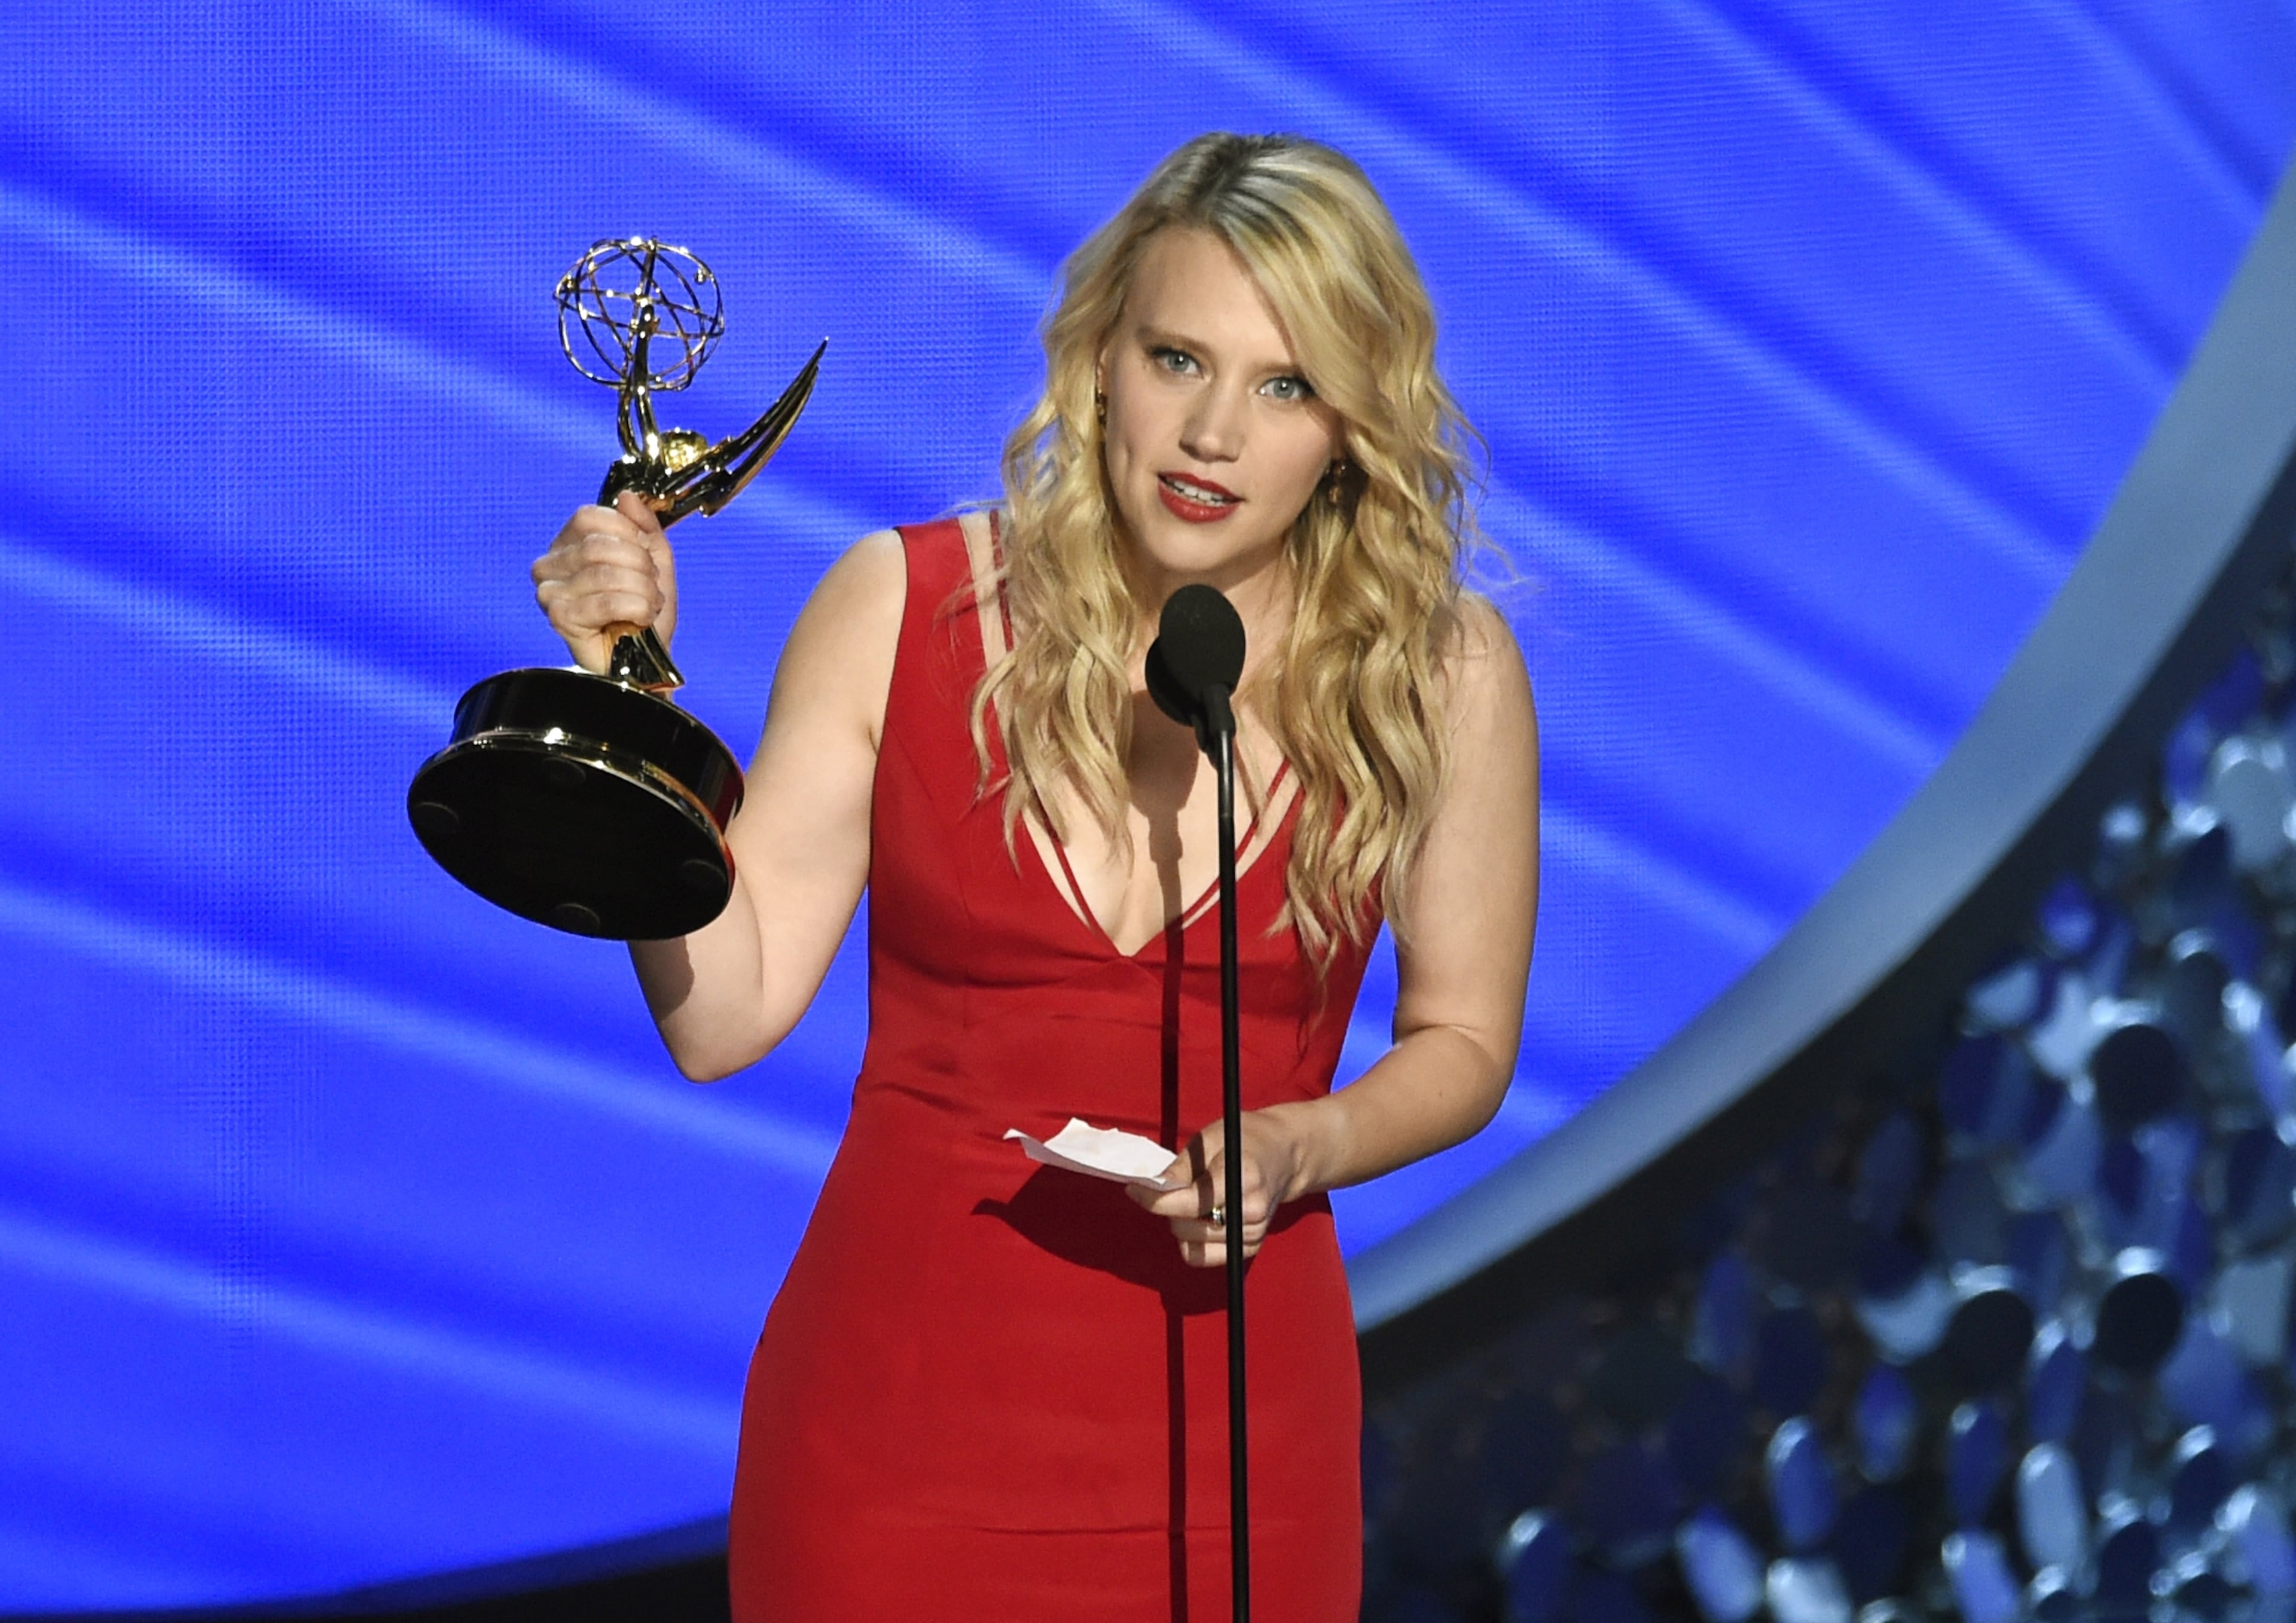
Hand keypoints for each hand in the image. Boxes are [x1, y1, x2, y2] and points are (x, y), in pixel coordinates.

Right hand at [531, 491, 678, 673]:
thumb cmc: (643, 612)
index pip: (590, 517)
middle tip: (650, 587)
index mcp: (568, 545)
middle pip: (598, 545)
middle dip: (639, 566)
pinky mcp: (559, 618)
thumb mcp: (654, 559)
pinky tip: (639, 619)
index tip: (645, 555)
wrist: (647, 659)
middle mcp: (549, 565)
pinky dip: (635, 608)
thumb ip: (644, 525)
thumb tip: (627, 497)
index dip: (627, 532)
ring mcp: (549, 593)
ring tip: (647, 605)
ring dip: (642, 590)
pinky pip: (606, 601)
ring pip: (605, 573)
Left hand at [1129, 1108, 1306, 1267]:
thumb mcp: (1210, 1138)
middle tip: (1171, 1190)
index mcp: (1242, 1178)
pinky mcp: (1251, 1248)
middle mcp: (1251, 1211)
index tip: (1134, 1189)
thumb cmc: (1246, 1141)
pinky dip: (1193, 1242)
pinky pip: (1204, 1257)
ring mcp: (1253, 1233)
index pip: (1189, 1202)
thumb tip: (1151, 1188)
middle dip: (1169, 1210)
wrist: (1285, 1155)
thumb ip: (1181, 1167)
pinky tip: (1200, 1219)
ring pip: (1192, 1246)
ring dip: (1181, 1225)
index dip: (1154, 1200)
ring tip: (1191, 1201)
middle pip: (1187, 1228)